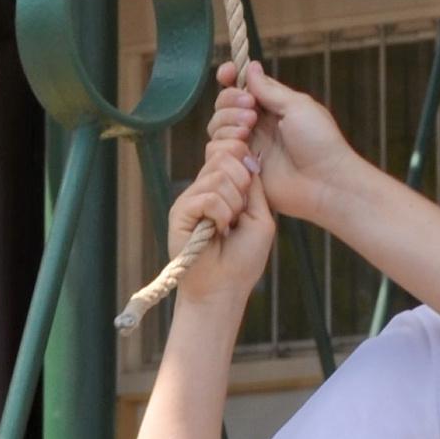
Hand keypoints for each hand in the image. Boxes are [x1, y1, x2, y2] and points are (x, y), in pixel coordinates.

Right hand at [164, 132, 273, 311]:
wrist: (225, 288)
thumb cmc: (244, 257)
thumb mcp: (259, 216)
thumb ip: (253, 186)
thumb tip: (248, 156)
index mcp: (223, 186)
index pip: (230, 150)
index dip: (244, 154)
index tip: (253, 174)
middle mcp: (204, 188)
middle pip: (224, 156)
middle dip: (243, 182)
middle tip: (241, 211)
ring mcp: (190, 198)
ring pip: (217, 175)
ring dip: (234, 203)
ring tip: (229, 226)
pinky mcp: (180, 212)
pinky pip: (207, 197)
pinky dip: (222, 214)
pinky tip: (219, 231)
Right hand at [213, 62, 353, 227]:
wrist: (325, 184)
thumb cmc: (319, 142)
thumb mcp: (297, 107)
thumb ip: (269, 90)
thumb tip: (251, 66)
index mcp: (273, 106)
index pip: (243, 86)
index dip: (230, 77)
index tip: (227, 72)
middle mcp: (257, 125)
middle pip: (224, 104)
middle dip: (230, 100)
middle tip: (250, 110)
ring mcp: (248, 147)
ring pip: (217, 126)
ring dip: (227, 122)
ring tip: (247, 129)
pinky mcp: (241, 168)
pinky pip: (217, 152)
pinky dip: (224, 144)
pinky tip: (243, 148)